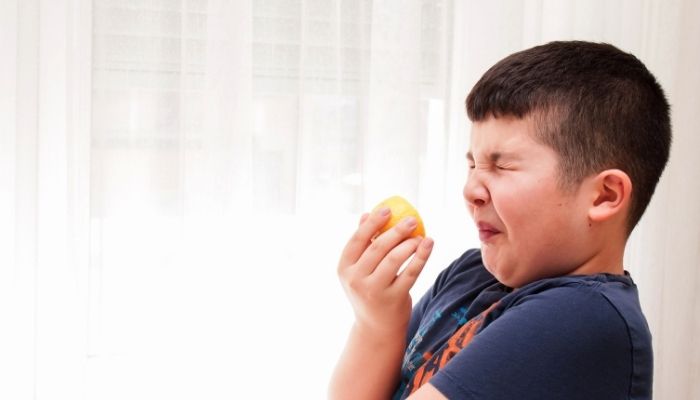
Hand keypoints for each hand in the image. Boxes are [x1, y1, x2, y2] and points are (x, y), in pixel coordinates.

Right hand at [337, 207, 433, 337]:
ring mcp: (374, 291)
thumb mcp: (359, 270)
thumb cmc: (369, 290)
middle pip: (377, 248)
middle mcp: (356, 280)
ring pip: (394, 259)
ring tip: (420, 235)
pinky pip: (410, 272)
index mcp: (344, 268)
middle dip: (396, 230)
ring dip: (409, 243)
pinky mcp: (393, 299)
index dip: (372, 222)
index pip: (357, 240)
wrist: (376, 328)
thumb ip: (363, 244)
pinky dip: (421, 256)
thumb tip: (367, 214)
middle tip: (412, 219)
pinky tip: (428, 244)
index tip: (387, 209)